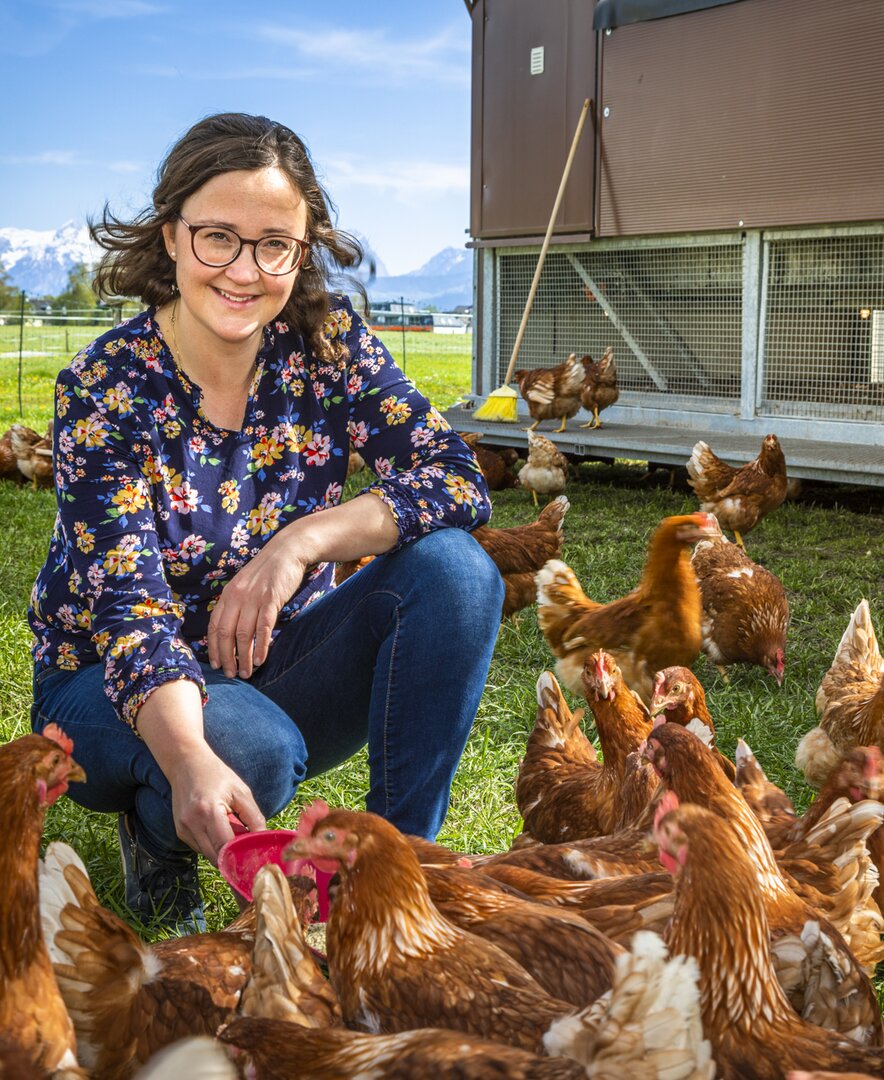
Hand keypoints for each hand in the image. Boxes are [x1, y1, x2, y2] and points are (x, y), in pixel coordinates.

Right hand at [166, 745, 265, 862]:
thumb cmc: (216, 774)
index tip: (253, 855)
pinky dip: (212, 844)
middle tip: (246, 848)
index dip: (240, 855)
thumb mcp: (241, 791)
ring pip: (207, 854)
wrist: (186, 763)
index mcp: (209, 811)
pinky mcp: (180, 831)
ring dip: (221, 851)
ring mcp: (183, 829)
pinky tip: (218, 829)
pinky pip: (200, 847)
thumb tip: (262, 839)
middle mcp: (192, 823)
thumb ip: (254, 817)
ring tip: (231, 832)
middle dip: (232, 856)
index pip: (224, 847)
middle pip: (215, 856)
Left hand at [208, 533, 307, 678]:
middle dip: (226, 658)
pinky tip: (260, 660)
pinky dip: (260, 647)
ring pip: (243, 635)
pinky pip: (262, 628)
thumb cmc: (268, 571)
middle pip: (225, 634)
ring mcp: (253, 598)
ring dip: (243, 658)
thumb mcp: (245, 585)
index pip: (214, 626)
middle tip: (230, 675)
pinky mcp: (270, 600)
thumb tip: (232, 630)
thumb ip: (237, 604)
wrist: (287, 550)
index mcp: (227, 594)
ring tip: (246, 673)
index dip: (213, 648)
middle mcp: (236, 597)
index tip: (216, 664)